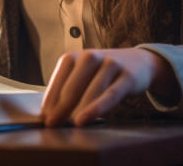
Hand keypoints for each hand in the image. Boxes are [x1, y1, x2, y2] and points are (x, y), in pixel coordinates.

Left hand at [40, 48, 176, 126]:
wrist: (138, 62)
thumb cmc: (103, 73)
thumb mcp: (83, 74)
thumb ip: (67, 89)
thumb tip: (49, 114)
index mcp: (74, 57)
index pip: (58, 81)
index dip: (50, 101)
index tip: (43, 119)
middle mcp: (90, 57)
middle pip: (71, 88)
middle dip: (60, 109)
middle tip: (52, 125)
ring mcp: (110, 65)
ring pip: (90, 92)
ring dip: (78, 110)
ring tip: (69, 126)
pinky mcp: (127, 77)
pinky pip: (110, 95)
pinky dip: (97, 108)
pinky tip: (85, 119)